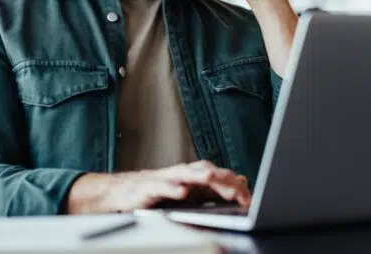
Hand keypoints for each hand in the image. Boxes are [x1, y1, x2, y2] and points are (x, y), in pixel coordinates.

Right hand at [66, 160, 251, 213]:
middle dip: (222, 181)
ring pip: (185, 174)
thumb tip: (241, 183)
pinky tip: (182, 192)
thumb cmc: (154, 193)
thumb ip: (212, 189)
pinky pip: (161, 187)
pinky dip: (172, 189)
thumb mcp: (187, 193)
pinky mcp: (147, 189)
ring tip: (212, 180)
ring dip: (199, 177)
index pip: (219, 176)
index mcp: (192, 175)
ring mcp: (164, 179)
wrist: (119, 193)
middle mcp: (180, 174)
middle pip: (206, 172)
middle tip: (240, 192)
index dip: (235, 185)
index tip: (250, 199)